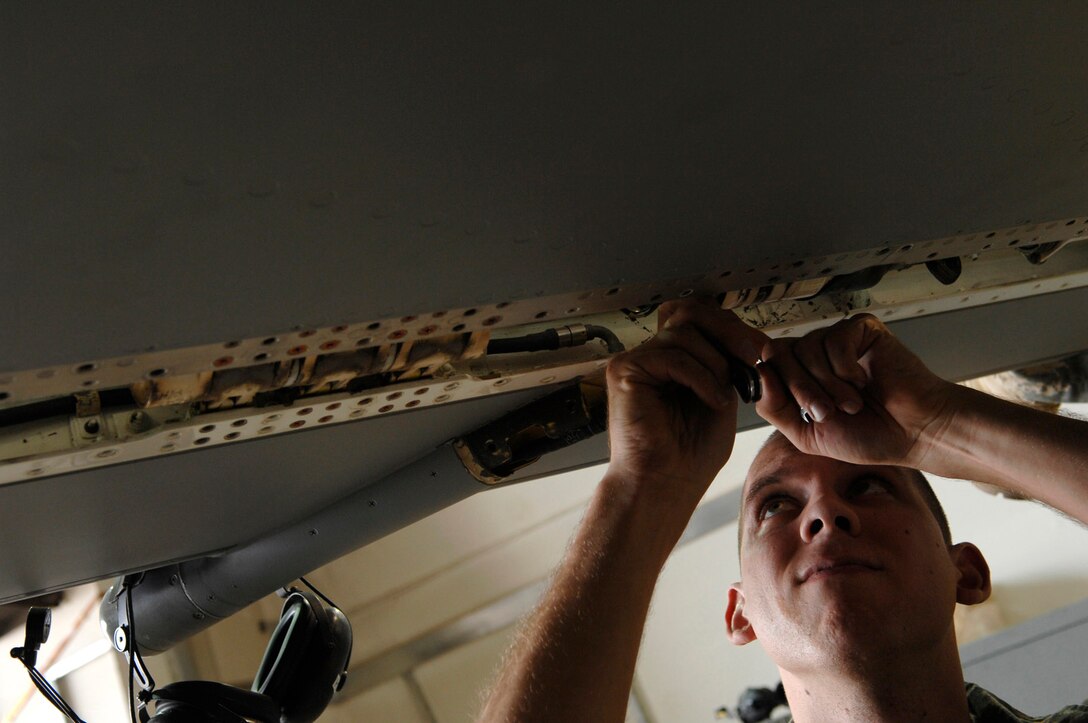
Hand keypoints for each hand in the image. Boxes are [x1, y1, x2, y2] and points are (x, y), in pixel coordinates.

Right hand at [605, 299, 768, 505]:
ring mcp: (634, 361)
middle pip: (689, 312)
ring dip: (715, 363)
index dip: (732, 327)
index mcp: (671, 359)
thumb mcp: (722, 395)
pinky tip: (712, 402)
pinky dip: (700, 377)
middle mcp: (649, 354)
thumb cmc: (692, 454)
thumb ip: (726, 363)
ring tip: (723, 396)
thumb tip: (747, 336)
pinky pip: (671, 356)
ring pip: (683, 333)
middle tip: (757, 354)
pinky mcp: (623, 371)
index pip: (700, 319)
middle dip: (729, 331)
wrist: (666, 485)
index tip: (762, 350)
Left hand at [755, 314, 956, 467]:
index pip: (765, 365)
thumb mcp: (806, 433)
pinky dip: (845, 368)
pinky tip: (863, 382)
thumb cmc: (867, 435)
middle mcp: (813, 354)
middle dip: (801, 390)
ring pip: (805, 348)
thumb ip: (775, 407)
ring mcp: (836, 339)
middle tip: (826, 413)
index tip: (800, 411)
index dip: (774, 386)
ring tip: (853, 403)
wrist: (914, 433)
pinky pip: (834, 340)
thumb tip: (758, 372)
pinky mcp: (860, 328)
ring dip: (827, 384)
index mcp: (798, 376)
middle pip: (778, 353)